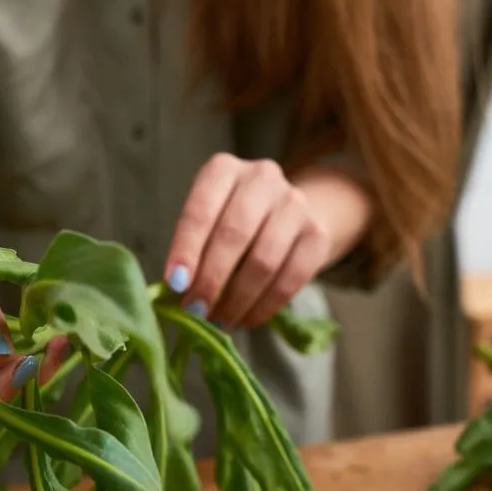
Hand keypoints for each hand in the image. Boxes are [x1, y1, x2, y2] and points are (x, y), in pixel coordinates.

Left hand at [164, 154, 331, 328]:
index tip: (175, 284)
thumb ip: (189, 255)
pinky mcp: (317, 234)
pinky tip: (246, 319)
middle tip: (194, 311)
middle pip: (234, 234)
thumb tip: (174, 297)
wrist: (286, 216)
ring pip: (264, 260)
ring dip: (236, 299)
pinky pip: (291, 278)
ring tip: (218, 320)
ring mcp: (295, 203)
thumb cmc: (229, 223)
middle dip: (211, 279)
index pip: (200, 211)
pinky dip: (265, 306)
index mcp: (222, 170)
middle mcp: (261, 178)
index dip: (186, 250)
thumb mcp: (203, 226)